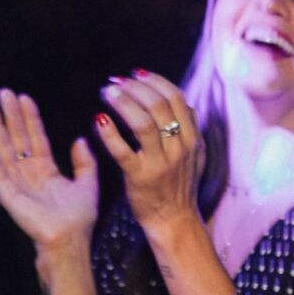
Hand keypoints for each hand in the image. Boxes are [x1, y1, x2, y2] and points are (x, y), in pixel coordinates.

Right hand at [0, 90, 100, 247]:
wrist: (69, 240)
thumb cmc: (80, 218)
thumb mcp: (88, 183)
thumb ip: (84, 161)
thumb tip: (80, 139)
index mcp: (47, 172)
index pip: (36, 138)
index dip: (30, 118)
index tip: (24, 97)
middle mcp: (28, 174)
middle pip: (17, 138)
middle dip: (10, 115)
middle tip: (2, 92)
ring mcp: (16, 183)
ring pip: (4, 148)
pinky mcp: (7, 193)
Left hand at [96, 70, 203, 237]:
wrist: (173, 220)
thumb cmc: (179, 186)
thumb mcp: (194, 155)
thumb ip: (189, 129)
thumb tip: (180, 101)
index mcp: (192, 139)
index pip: (176, 98)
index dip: (154, 81)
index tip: (136, 74)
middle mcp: (179, 148)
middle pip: (160, 105)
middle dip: (135, 87)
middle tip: (116, 82)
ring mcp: (160, 163)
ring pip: (143, 123)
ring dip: (123, 102)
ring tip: (107, 92)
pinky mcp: (140, 178)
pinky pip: (123, 151)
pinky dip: (110, 133)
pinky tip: (99, 120)